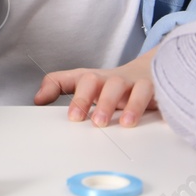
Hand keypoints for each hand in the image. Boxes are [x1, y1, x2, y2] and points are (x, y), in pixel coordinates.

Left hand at [34, 45, 161, 126]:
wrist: (146, 71)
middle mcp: (112, 79)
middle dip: (98, 100)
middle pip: (102, 82)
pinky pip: (158, 95)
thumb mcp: (84, 84)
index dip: (70, 94)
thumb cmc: (110, 85)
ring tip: (125, 123)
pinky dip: (159, 107)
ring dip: (130, 105)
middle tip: (94, 121)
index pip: (75, 79)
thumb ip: (59, 87)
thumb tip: (37, 98)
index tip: (71, 117)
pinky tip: (159, 120)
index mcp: (93, 79)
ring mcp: (135, 83)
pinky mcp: (155, 89)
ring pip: (133, 88)